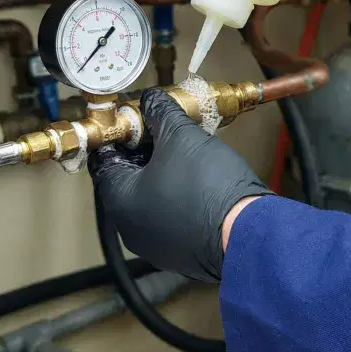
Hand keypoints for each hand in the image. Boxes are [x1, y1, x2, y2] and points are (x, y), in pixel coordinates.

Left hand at [88, 88, 271, 281]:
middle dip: (145, 152)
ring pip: (151, 198)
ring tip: (186, 152)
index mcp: (119, 201)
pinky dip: (178, 196)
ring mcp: (155, 244)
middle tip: (165, 132)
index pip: (104, 160)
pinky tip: (199, 179)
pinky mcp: (180, 252)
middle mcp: (129, 228)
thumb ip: (160, 112)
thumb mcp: (181, 136)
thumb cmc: (207, 185)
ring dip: (163, 174)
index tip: (136, 121)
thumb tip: (151, 99)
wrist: (246, 231)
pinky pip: (171, 216)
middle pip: (128, 179)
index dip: (120, 135)